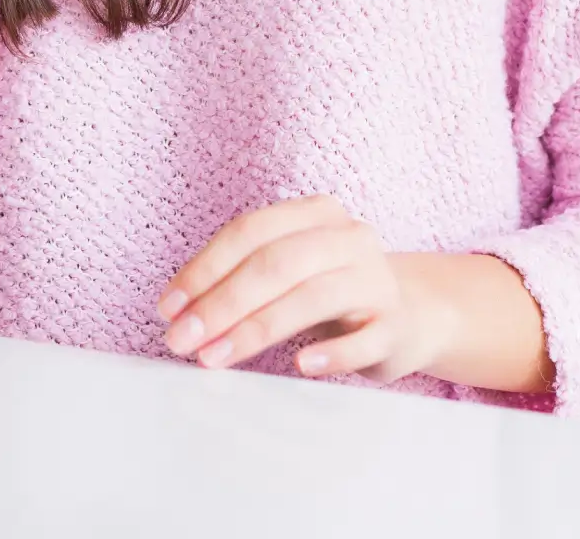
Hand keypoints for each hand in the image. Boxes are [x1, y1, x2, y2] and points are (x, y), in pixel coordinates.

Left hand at [154, 193, 447, 383]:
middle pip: (275, 263)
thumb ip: (243, 278)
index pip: (250, 231)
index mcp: (315, 213)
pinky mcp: (395, 325)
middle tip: (183, 339)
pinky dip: (331, 352)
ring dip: (256, 329)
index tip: (169, 307)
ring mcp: (375, 279)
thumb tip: (181, 311)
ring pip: (311, 297)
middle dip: (222, 303)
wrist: (410, 314)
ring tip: (215, 357)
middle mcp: (347, 237)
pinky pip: (362, 338)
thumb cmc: (330, 290)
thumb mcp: (291, 269)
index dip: (205, 268)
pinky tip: (301, 365)